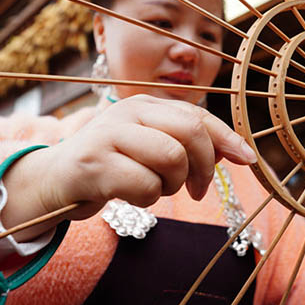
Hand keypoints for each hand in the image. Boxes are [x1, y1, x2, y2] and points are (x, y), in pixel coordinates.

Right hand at [1, 95, 256, 238]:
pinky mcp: (94, 164)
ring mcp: (109, 136)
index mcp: (145, 105)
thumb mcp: (149, 147)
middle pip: (190, 133)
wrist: (55, 180)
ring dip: (172, 185)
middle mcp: (128, 112)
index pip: (197, 116)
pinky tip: (131, 195)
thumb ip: (185, 143)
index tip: (250, 160)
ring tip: (156, 189)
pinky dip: (147, 199)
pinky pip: (145, 185)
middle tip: (195, 190)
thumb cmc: (112, 165)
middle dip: (202, 167)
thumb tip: (233, 151)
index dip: (228, 138)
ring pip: (171, 158)